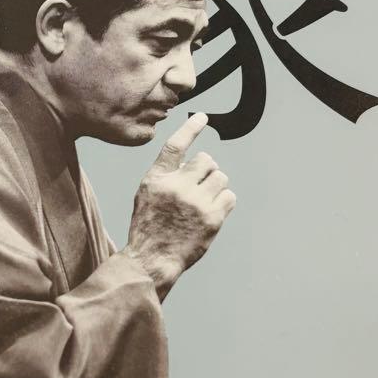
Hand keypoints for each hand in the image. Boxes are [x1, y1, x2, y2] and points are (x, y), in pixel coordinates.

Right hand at [121, 112, 235, 298]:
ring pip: (220, 177)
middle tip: (199, 187)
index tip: (203, 117)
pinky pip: (230, 196)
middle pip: (206, 160)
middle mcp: (177, 186)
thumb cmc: (150, 226)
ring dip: (215, 186)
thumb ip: (167, 176)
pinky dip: (224, 202)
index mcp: (158, 179)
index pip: (175, 146)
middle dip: (206, 171)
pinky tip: (211, 212)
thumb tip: (193, 164)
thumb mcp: (147, 194)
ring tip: (203, 201)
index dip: (190, 129)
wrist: (152, 259)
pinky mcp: (212, 218)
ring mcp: (196, 202)